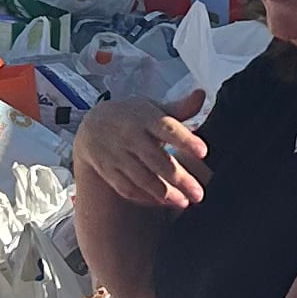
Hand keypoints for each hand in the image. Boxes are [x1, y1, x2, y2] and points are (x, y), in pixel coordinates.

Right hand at [75, 95, 207, 210]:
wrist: (92, 125)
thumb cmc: (132, 117)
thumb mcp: (153, 108)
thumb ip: (179, 108)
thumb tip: (202, 95)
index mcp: (145, 117)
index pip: (168, 128)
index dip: (185, 140)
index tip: (203, 152)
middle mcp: (130, 136)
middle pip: (157, 160)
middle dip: (180, 178)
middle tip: (199, 194)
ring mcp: (117, 154)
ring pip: (142, 178)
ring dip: (164, 193)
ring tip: (184, 202)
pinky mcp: (108, 170)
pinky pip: (127, 188)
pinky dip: (145, 198)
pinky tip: (162, 202)